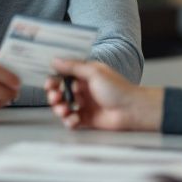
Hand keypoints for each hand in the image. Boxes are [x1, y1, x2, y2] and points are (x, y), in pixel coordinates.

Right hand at [44, 59, 162, 131]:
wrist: (132, 110)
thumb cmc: (117, 88)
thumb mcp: (94, 72)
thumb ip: (73, 67)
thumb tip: (55, 60)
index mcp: (84, 76)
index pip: (63, 77)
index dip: (54, 81)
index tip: (49, 84)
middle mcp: (83, 90)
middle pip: (60, 93)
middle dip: (54, 96)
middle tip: (55, 98)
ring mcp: (84, 105)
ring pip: (63, 107)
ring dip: (60, 109)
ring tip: (64, 110)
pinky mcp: (87, 119)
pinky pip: (71, 121)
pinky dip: (70, 121)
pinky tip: (75, 119)